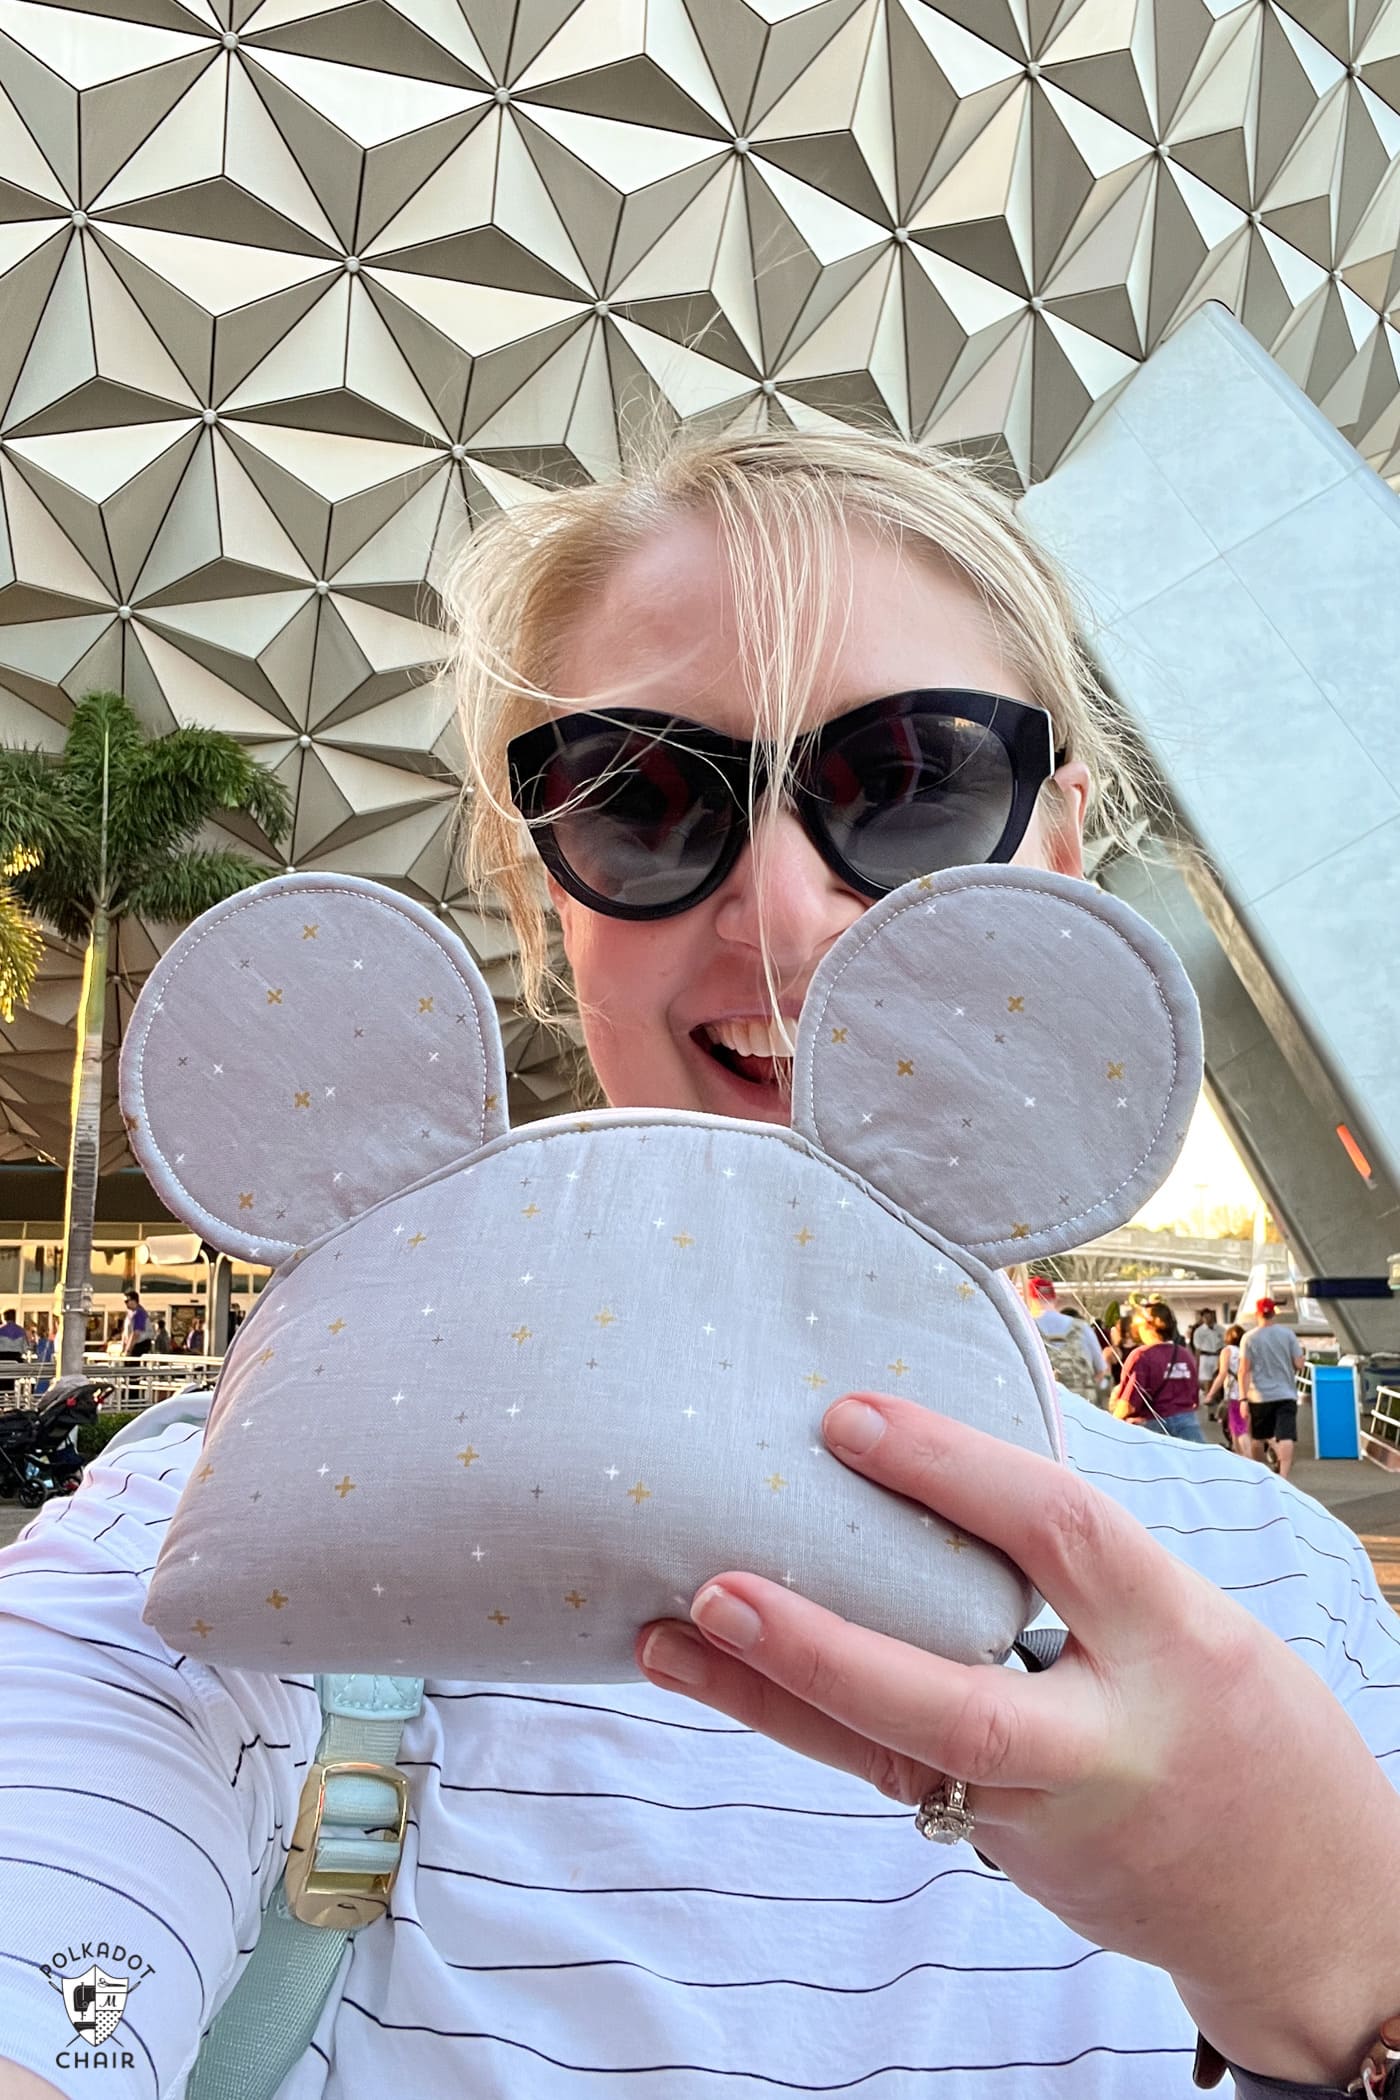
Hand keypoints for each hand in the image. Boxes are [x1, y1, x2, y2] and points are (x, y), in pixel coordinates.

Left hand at [638, 1393, 1399, 2086]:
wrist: (1304, 1911)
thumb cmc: (1252, 1730)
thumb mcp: (1196, 1620)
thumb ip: (1085, 1565)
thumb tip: (940, 1465)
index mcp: (1175, 1641)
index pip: (1061, 1538)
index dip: (954, 1471)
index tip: (851, 1416)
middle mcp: (1106, 1742)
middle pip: (956, 1705)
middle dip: (827, 1648)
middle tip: (718, 1582)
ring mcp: (1047, 1816)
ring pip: (894, 1760)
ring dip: (769, 1697)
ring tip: (666, 1636)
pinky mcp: (1005, 1849)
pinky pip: (895, 1777)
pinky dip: (805, 1722)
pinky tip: (721, 1675)